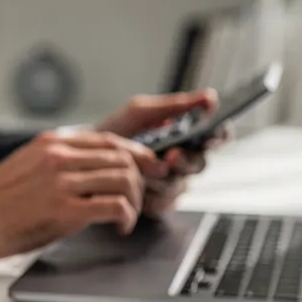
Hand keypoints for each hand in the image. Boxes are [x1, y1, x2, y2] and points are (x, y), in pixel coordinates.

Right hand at [0, 130, 155, 263]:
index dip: (138, 154)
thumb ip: (60, 163)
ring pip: (124, 179)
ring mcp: (62, 181)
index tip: (149, 170)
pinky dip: (125, 218)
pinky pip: (114, 206)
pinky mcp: (63, 209)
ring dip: (135, 202)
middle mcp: (59, 156)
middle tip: (138, 201)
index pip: (111, 139)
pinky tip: (117, 228)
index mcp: (53, 143)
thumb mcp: (29, 166)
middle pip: (124, 157)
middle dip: (141, 181)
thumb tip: (93, 172)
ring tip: (125, 218)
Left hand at [96, 90, 227, 216]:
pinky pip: (164, 203)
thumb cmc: (113, 132)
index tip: (210, 136)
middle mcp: (182, 161)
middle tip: (171, 155)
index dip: (218, 136)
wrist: (83, 159)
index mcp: (183, 136)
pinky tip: (135, 188)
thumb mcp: (140, 112)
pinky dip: (148, 195)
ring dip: (159, 178)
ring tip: (141, 171)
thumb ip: (174, 105)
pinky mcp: (158, 204)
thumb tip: (209, 97)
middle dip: (184, 160)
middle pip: (199, 164)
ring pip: (180, 184)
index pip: (215, 136)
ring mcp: (171, 184)